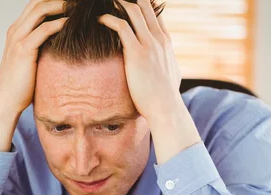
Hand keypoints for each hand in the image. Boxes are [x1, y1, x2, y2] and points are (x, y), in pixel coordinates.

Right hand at [0, 0, 66, 150]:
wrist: (6, 101)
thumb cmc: (21, 85)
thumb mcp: (31, 61)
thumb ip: (42, 48)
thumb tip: (62, 47)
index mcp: (17, 31)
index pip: (35, 5)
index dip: (52, 1)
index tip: (72, 4)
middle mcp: (16, 30)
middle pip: (37, 1)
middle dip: (58, 0)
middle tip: (77, 3)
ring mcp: (18, 38)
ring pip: (40, 10)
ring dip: (60, 5)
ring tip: (78, 7)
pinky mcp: (23, 49)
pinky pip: (44, 30)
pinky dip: (59, 24)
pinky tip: (72, 24)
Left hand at [98, 0, 181, 121]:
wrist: (165, 108)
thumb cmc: (165, 97)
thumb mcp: (171, 74)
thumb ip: (165, 65)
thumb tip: (164, 67)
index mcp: (166, 42)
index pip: (154, 15)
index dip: (142, 7)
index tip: (128, 6)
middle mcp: (158, 39)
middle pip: (144, 6)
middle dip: (129, 1)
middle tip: (115, 2)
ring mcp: (149, 44)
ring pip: (133, 11)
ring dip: (117, 4)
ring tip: (104, 4)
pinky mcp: (136, 52)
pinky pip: (121, 26)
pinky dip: (108, 19)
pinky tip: (99, 19)